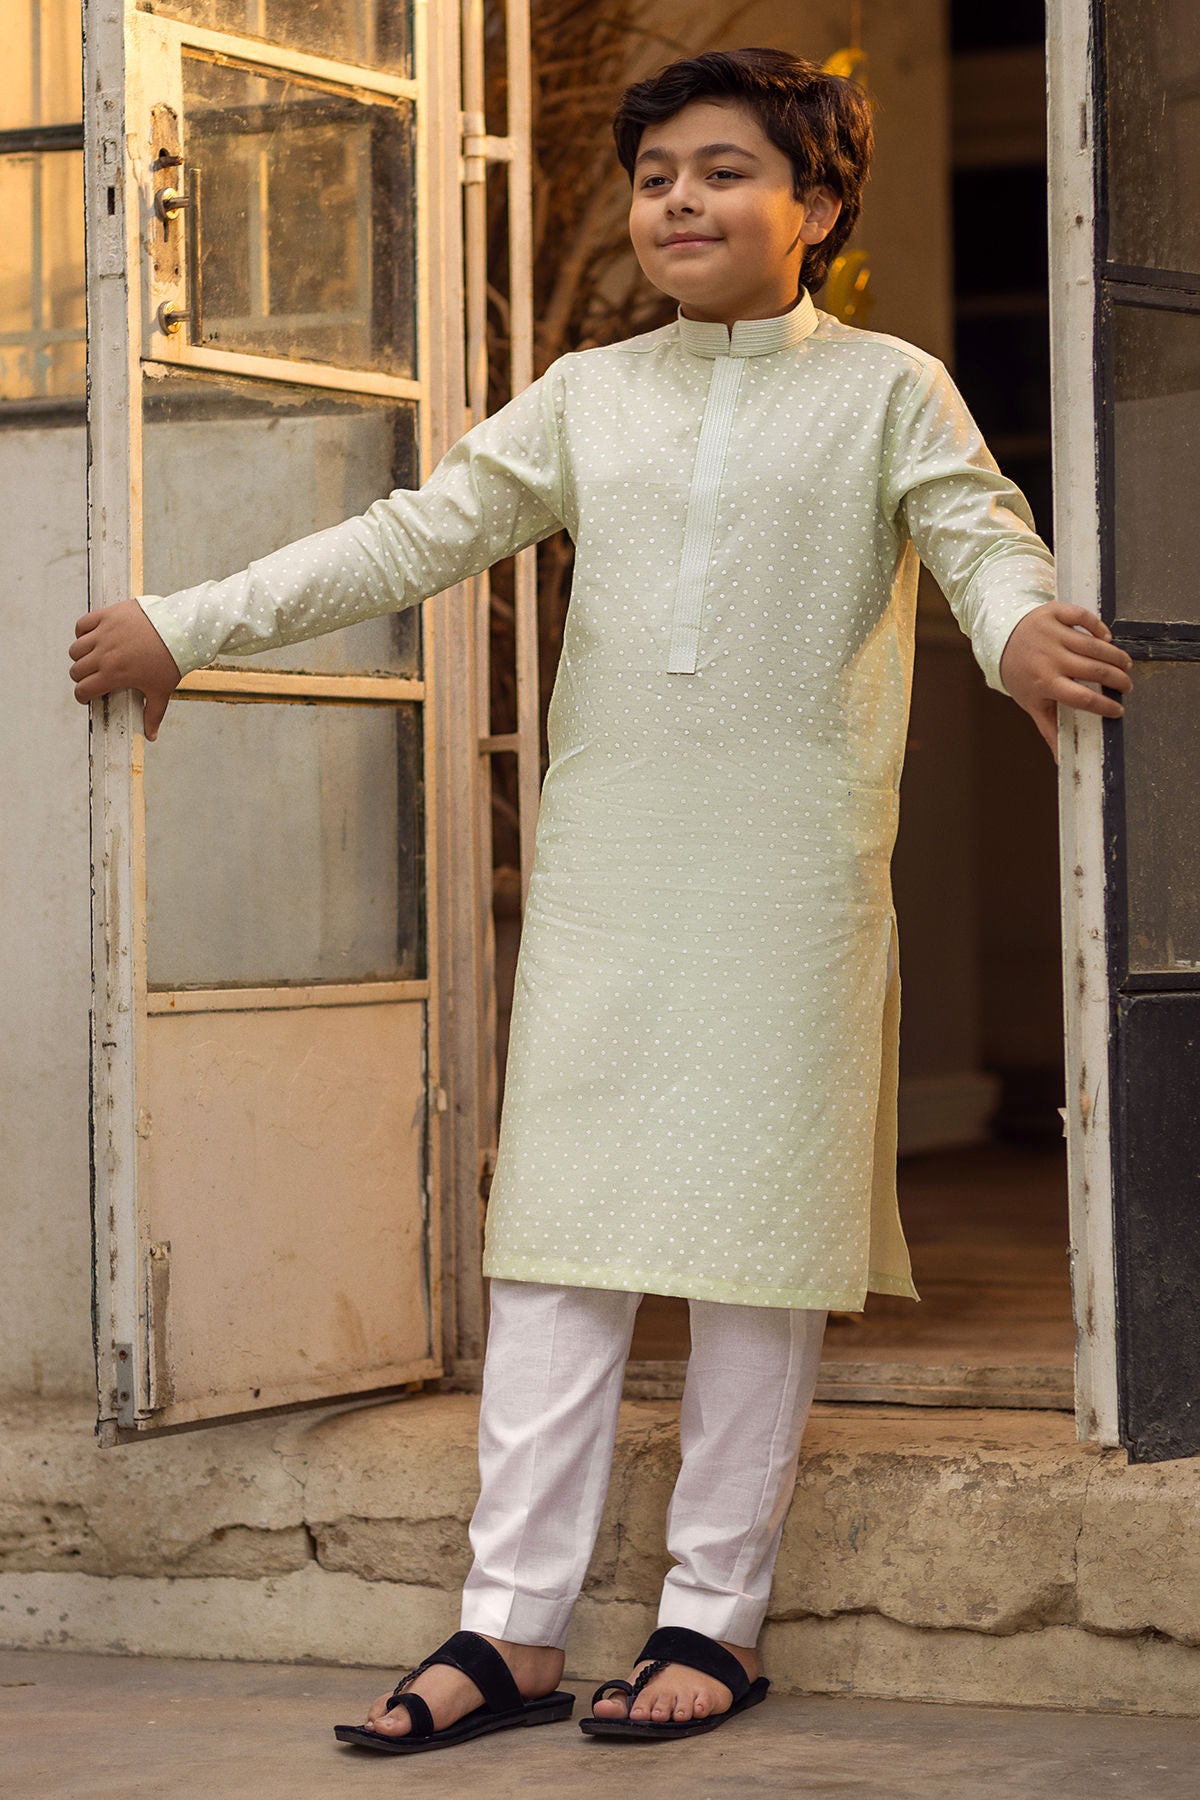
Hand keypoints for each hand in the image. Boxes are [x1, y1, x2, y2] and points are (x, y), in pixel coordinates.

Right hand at [69, 598, 181, 740]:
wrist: (181, 628)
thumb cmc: (172, 659)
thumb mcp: (162, 690)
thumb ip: (153, 715)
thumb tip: (151, 736)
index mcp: (114, 673)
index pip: (82, 689)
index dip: (83, 697)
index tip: (88, 696)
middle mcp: (104, 653)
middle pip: (76, 670)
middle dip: (83, 678)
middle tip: (94, 678)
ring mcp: (104, 633)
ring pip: (76, 649)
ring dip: (81, 657)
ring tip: (93, 659)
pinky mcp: (107, 615)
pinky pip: (82, 624)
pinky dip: (83, 632)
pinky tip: (93, 638)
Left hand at [998, 601, 1132, 761]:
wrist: (999, 637)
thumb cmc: (1019, 673)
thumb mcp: (1030, 702)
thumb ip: (1048, 728)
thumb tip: (1060, 759)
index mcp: (1044, 682)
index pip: (1082, 698)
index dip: (1104, 706)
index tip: (1118, 711)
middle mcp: (1050, 657)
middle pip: (1095, 670)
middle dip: (1117, 679)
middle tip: (1126, 686)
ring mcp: (1052, 633)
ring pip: (1094, 644)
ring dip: (1115, 655)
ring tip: (1125, 665)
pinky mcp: (1054, 612)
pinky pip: (1083, 617)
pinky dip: (1099, 627)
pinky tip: (1107, 638)